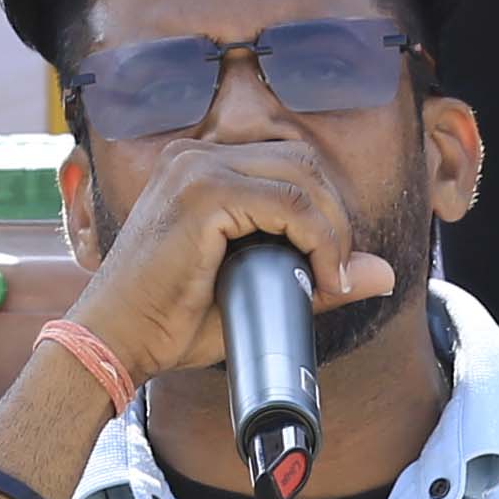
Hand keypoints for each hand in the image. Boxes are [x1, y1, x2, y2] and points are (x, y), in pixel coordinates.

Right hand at [59, 129, 391, 389]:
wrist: (114, 343)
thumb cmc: (169, 322)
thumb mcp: (254, 291)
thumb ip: (315, 276)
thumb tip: (383, 272)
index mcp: (198, 167)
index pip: (288, 164)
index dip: (323, 210)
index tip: (330, 266)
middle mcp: (194, 156)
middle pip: (302, 163)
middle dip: (334, 217)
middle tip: (335, 273)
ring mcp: (195, 168)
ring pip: (302, 179)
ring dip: (330, 229)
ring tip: (328, 278)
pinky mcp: (202, 194)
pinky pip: (288, 204)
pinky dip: (317, 239)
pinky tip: (318, 275)